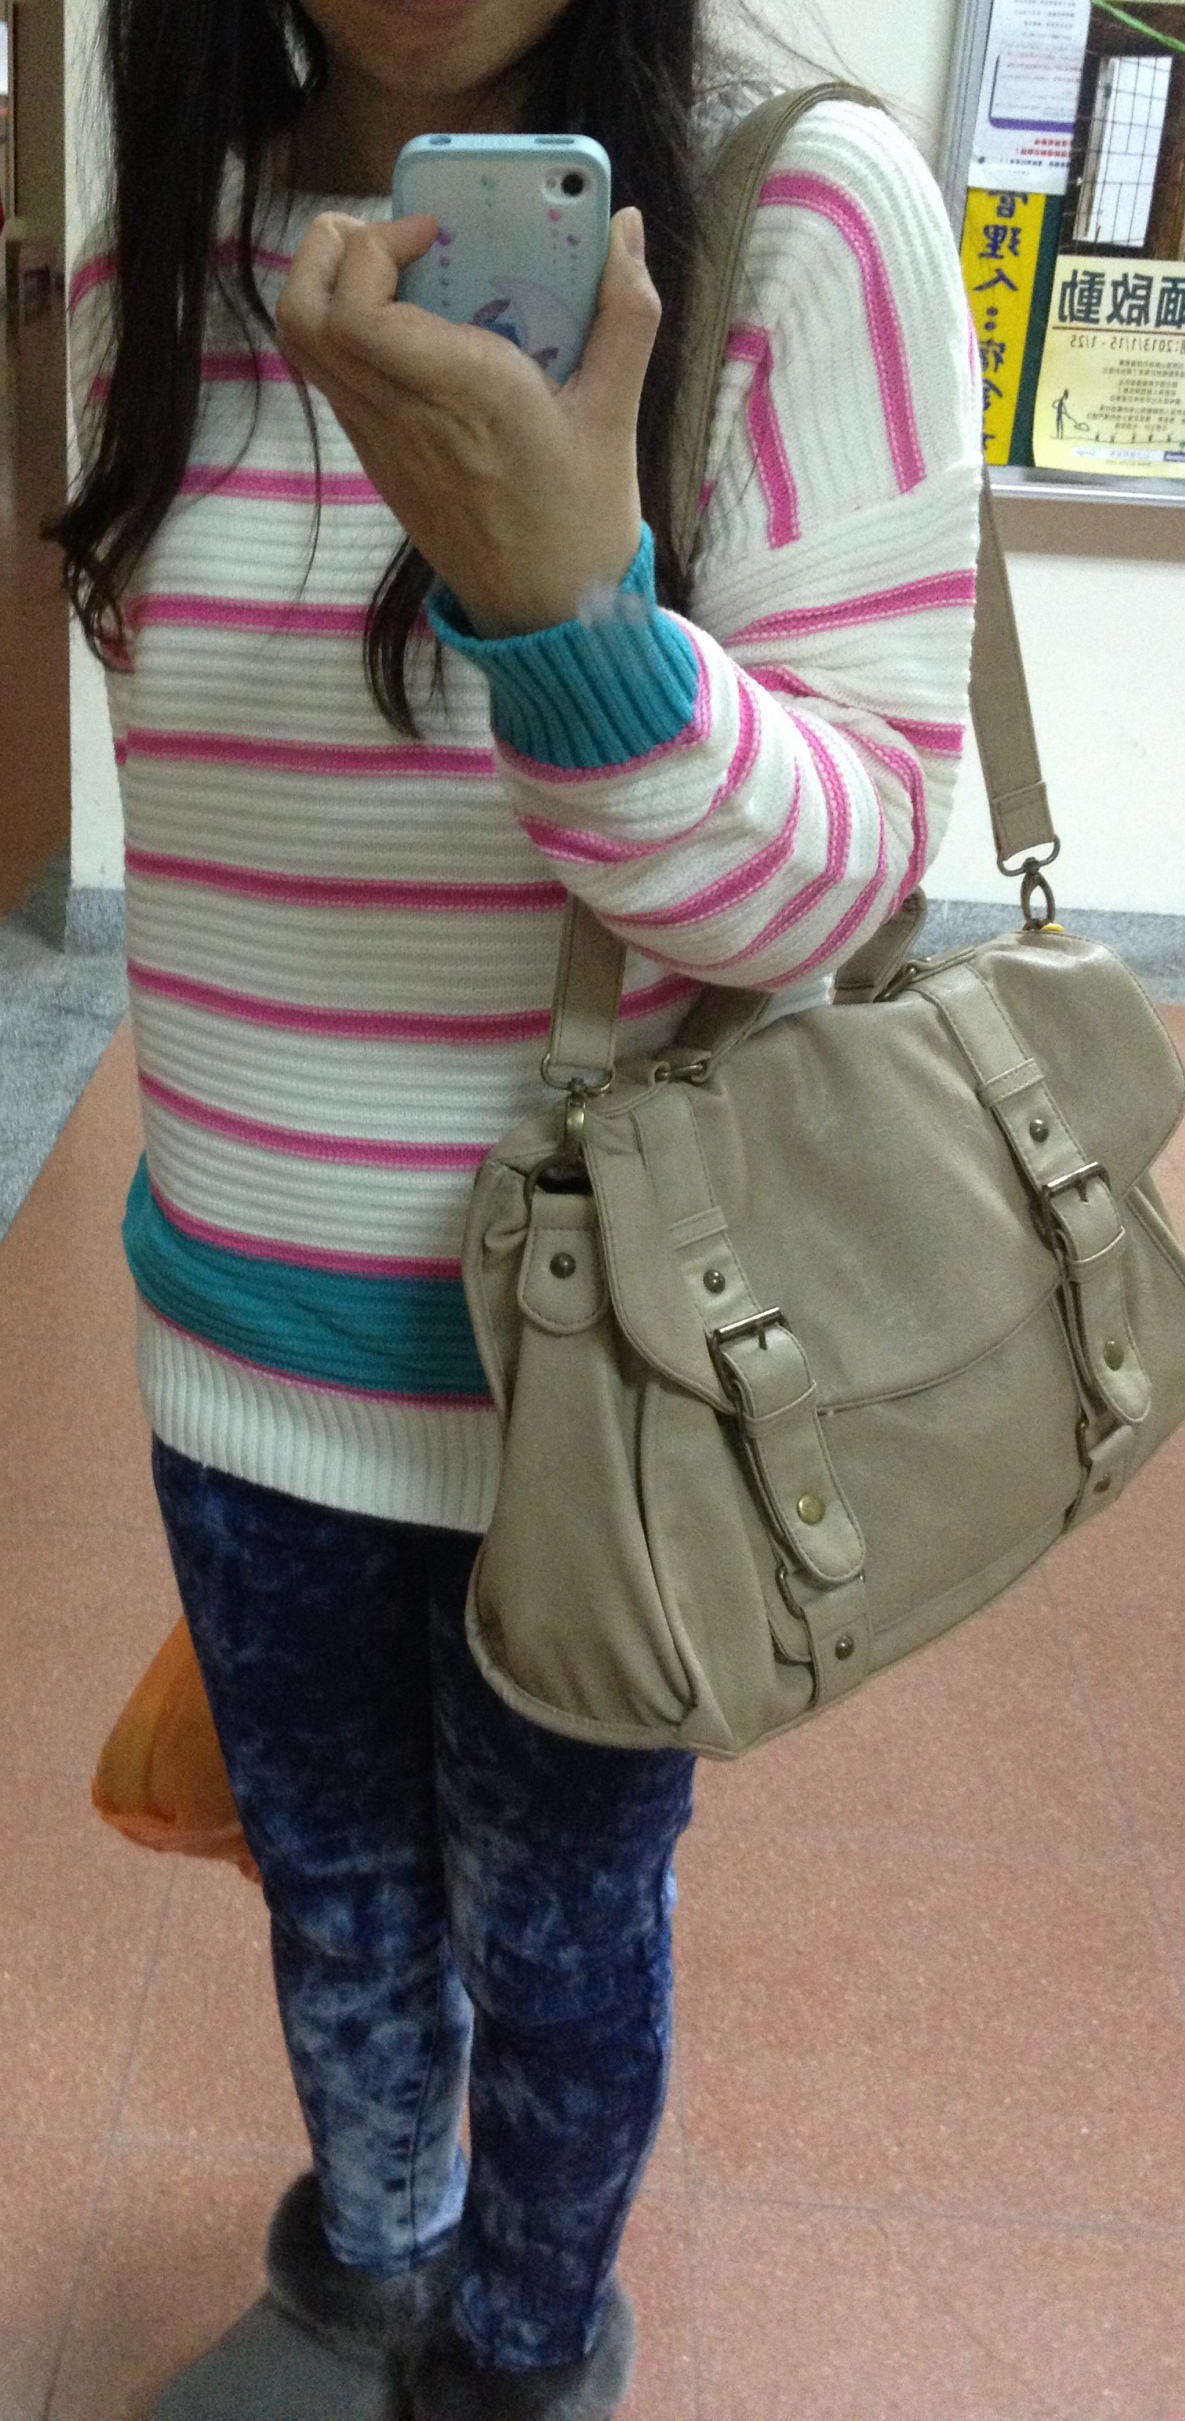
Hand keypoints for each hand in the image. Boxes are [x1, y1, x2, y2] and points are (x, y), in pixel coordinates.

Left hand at [275, 206, 661, 637]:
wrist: (547, 611)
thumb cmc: (582, 516)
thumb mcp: (616, 411)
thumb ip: (627, 313)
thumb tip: (626, 230)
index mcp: (463, 394)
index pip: (359, 312)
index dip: (376, 250)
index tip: (434, 233)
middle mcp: (403, 413)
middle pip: (305, 314)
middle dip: (330, 248)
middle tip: (390, 234)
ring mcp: (379, 438)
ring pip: (303, 344)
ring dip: (327, 283)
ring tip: (388, 267)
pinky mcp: (377, 455)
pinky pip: (331, 375)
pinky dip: (343, 326)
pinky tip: (405, 321)